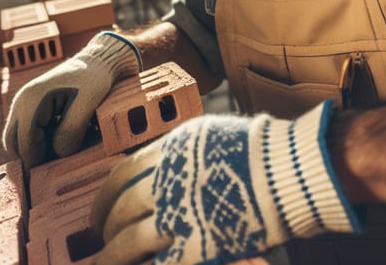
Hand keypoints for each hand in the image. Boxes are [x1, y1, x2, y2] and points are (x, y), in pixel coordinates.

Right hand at [2, 31, 140, 168]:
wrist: (98, 62)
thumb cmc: (94, 80)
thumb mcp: (87, 105)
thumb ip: (70, 131)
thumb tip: (58, 153)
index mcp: (30, 101)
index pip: (24, 144)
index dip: (40, 157)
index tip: (61, 160)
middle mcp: (21, 102)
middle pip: (14, 144)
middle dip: (35, 154)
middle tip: (60, 154)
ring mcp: (24, 104)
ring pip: (19, 139)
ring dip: (36, 147)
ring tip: (64, 141)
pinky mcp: (31, 107)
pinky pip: (27, 131)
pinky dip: (40, 139)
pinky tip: (61, 133)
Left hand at [91, 100, 359, 263]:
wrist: (286, 168)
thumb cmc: (257, 146)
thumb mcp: (210, 134)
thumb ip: (181, 150)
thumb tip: (162, 161)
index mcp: (169, 151)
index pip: (122, 174)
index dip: (105, 195)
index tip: (101, 207)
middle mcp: (167, 180)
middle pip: (121, 207)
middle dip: (105, 224)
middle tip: (100, 235)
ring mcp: (179, 213)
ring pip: (127, 239)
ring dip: (110, 254)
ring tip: (100, 261)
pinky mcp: (195, 244)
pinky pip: (155, 261)